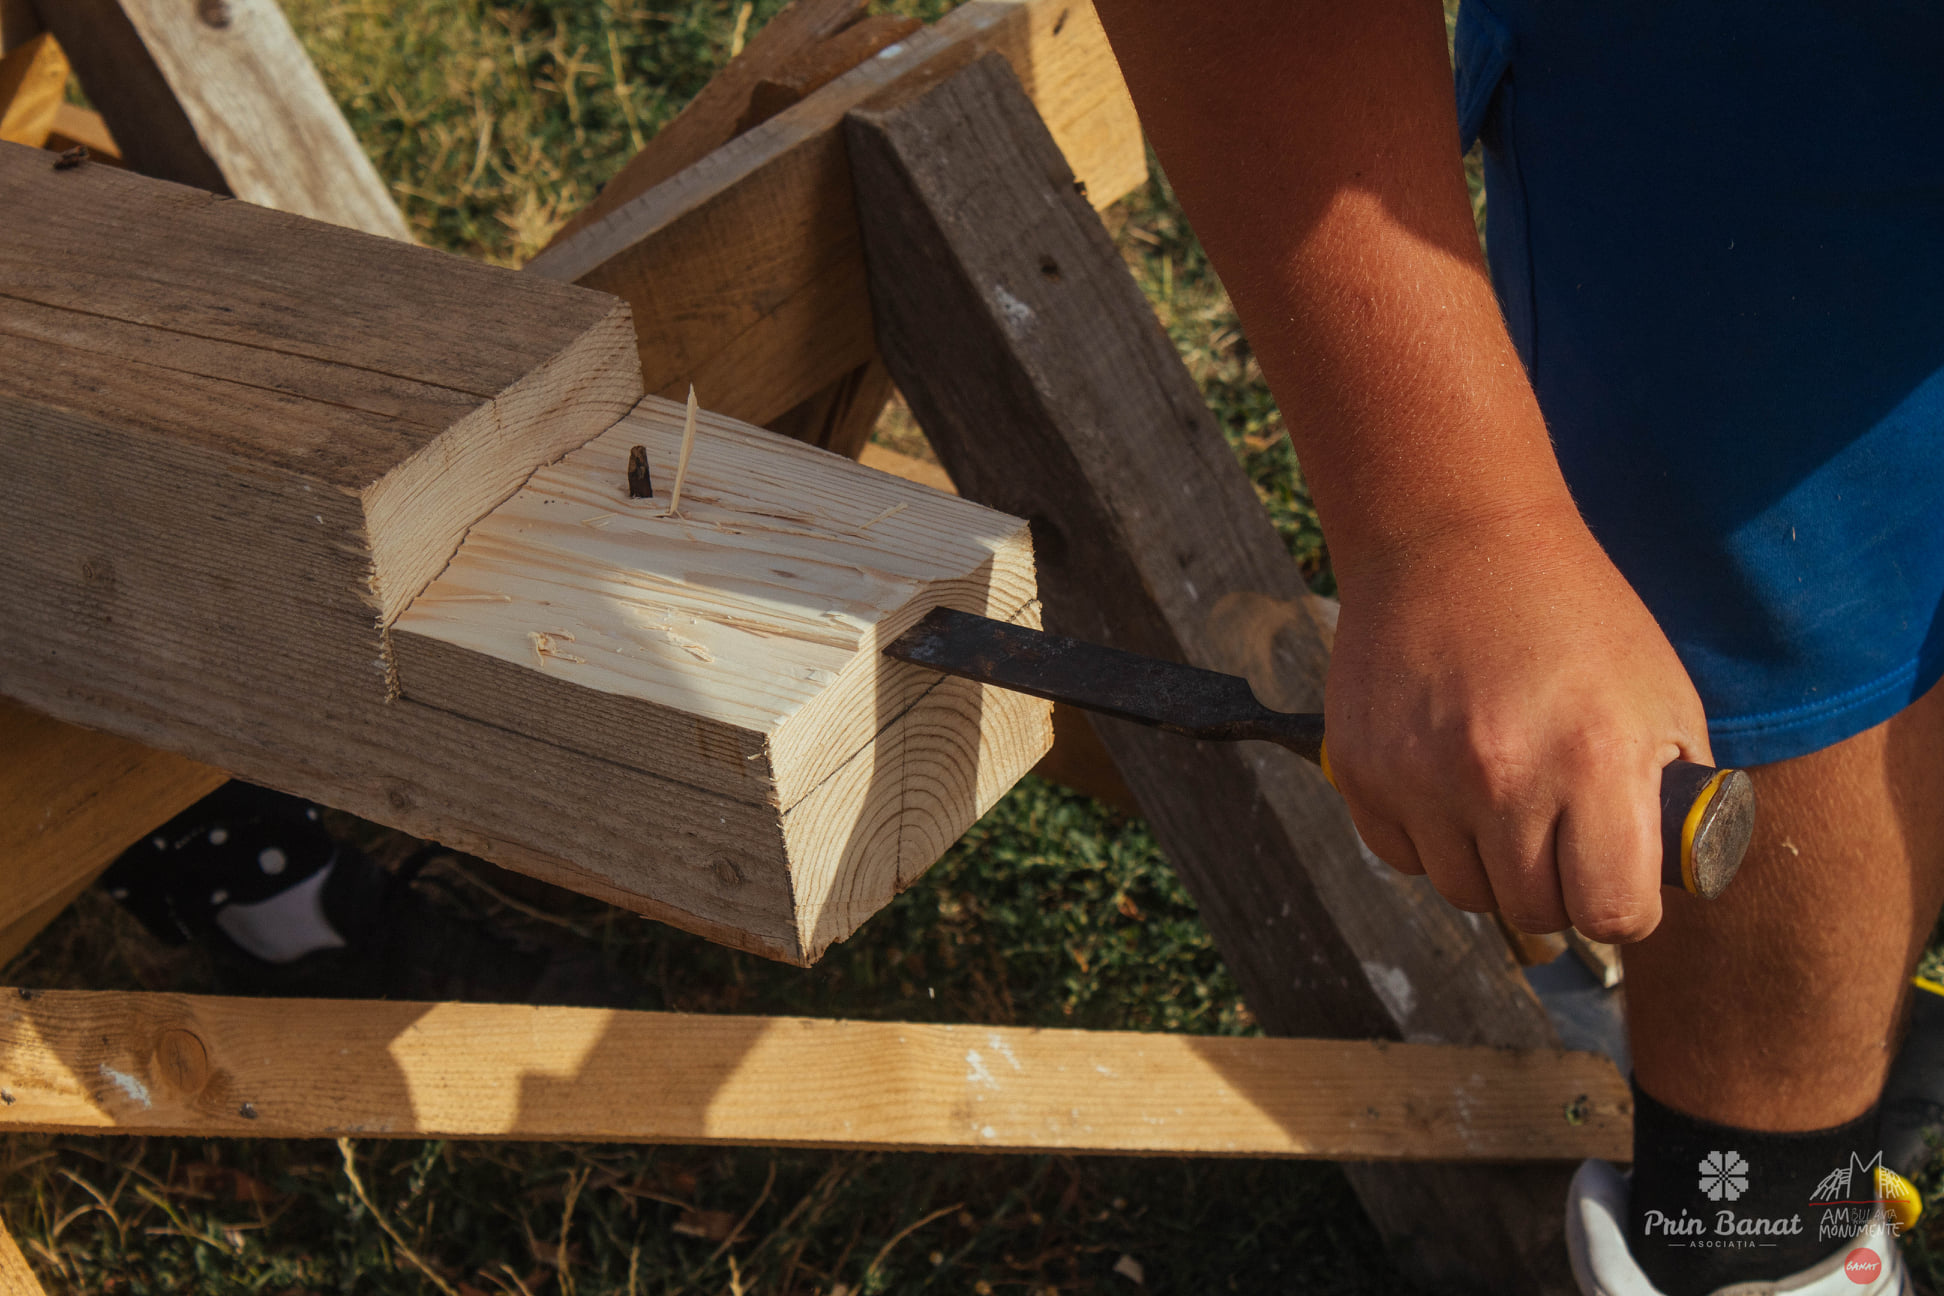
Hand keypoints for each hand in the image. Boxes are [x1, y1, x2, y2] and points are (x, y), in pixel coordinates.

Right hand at [1323, 504, 1710, 941]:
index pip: (1613, 913)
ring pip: (1464, 891)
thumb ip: (1673, 797)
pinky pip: (1401, 855)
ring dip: (1489, 866)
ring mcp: (1419, 777)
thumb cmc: (1573, 614)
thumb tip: (1661, 881)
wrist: (1452, 537)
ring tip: (1503, 799)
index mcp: (1594, 759)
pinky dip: (1428, 837)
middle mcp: (1501, 777)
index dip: (1624, 908)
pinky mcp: (1360, 769)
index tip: (1616, 881)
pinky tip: (1447, 781)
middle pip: (1534, 913)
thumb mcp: (1661, 694)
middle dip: (1557, 888)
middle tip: (1560, 836)